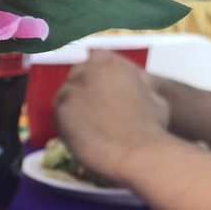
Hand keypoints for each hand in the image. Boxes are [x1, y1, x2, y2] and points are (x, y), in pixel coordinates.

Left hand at [54, 51, 169, 185]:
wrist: (138, 151)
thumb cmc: (152, 127)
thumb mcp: (152, 93)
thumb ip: (136, 83)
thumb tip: (134, 83)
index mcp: (112, 63)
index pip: (94, 58)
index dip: (94, 74)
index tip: (97, 89)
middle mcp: (89, 72)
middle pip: (76, 75)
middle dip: (82, 89)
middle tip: (90, 110)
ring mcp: (72, 91)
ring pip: (65, 95)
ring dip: (73, 107)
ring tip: (87, 126)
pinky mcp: (61, 111)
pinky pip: (58, 115)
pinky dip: (66, 125)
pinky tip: (80, 136)